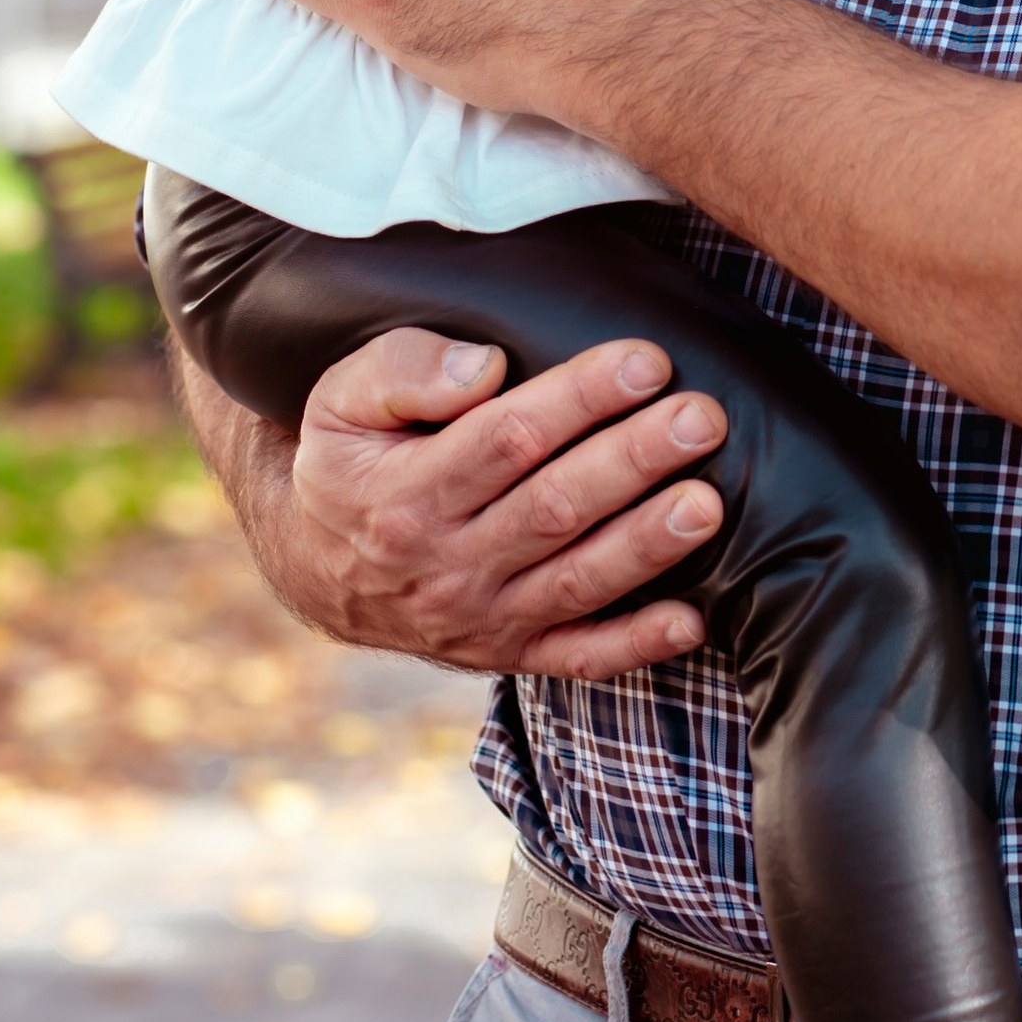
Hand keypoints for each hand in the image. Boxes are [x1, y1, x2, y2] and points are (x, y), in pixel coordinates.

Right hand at [270, 323, 725, 680]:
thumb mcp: (340, 400)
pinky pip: (578, 658)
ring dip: (646, 544)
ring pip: (576, 581)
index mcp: (405, 495)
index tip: (646, 362)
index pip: (506, 440)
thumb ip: (403, 371)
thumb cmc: (349, 463)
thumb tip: (484, 367)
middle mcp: (446, 565)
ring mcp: (481, 618)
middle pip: (554, 508)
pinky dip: (636, 646)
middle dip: (634, 461)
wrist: (313, 568)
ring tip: (708, 504)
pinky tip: (694, 620)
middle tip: (701, 420)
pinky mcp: (508, 653)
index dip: (581, 399)